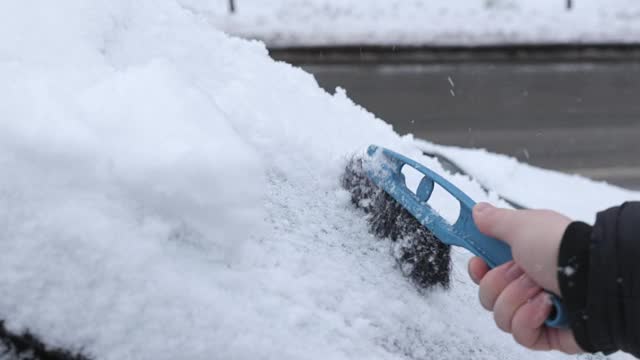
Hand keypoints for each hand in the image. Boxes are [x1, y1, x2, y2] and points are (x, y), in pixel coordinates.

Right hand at [468, 202, 580, 352]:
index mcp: (522, 259)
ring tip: (541, 289)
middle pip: (488, 295)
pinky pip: (521, 334)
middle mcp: (528, 285)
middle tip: (523, 271)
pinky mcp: (546, 334)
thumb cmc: (561, 248)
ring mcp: (537, 311)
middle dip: (501, 282)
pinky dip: (531, 318)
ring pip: (501, 316)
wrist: (594, 278)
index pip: (485, 272)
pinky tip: (547, 307)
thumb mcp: (522, 225)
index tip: (479, 262)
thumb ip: (495, 220)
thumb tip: (478, 211)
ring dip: (518, 298)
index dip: (478, 269)